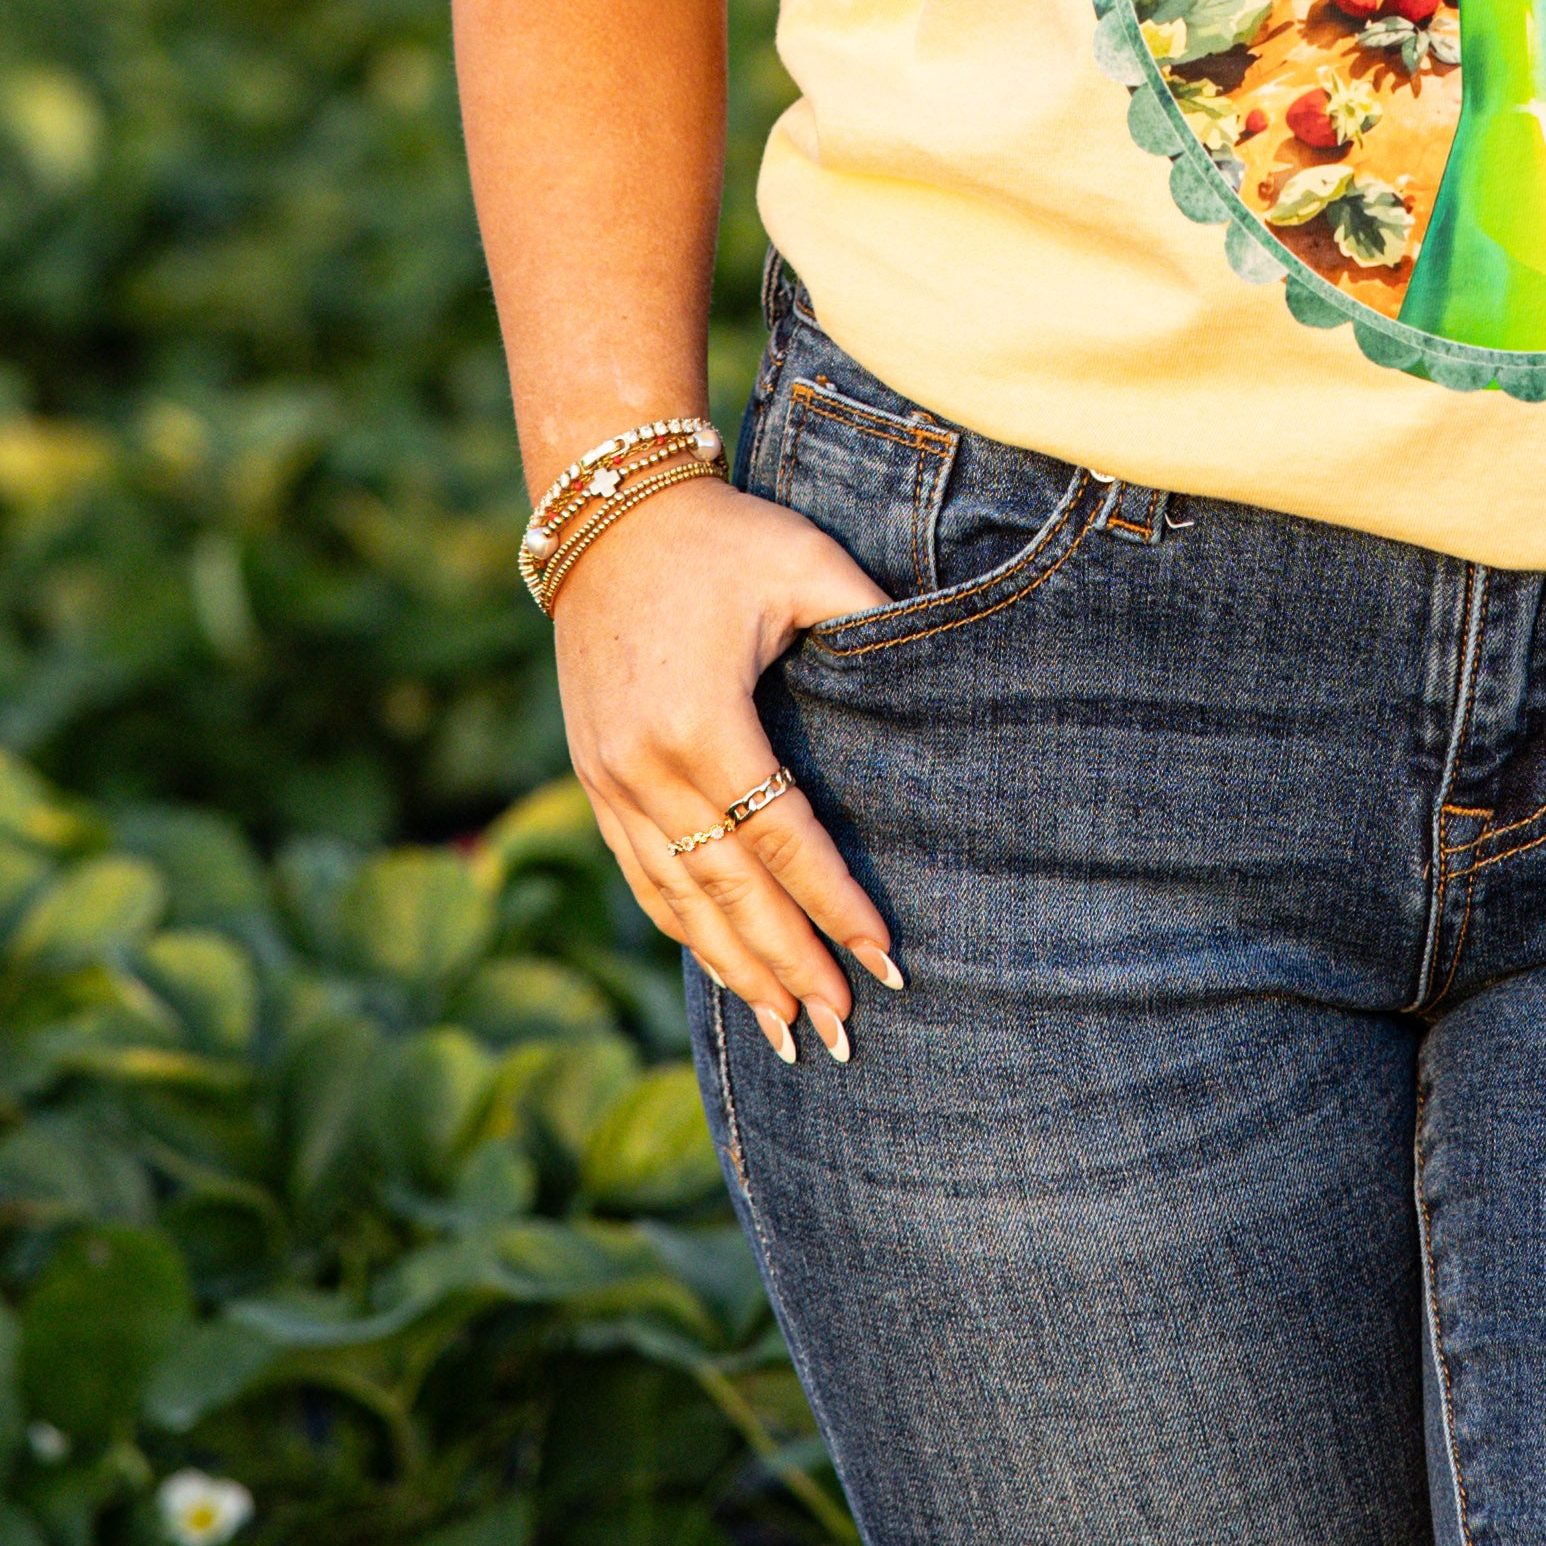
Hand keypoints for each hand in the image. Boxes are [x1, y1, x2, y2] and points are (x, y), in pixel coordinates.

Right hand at [550, 476, 901, 1064]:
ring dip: (734, 968)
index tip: (884, 960)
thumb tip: (951, 658)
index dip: (835, 906)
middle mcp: (645, 767)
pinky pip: (642, 875)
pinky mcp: (593, 777)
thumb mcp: (805, 562)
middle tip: (843, 1031)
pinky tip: (721, 968)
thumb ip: (870, 617)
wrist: (605, 514)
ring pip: (679, 900)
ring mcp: (609, 779)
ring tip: (786, 1031)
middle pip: (730, 892)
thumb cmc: (723, 536)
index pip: (782, 839)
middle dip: (790, 966)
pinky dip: (684, 928)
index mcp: (703, 724)